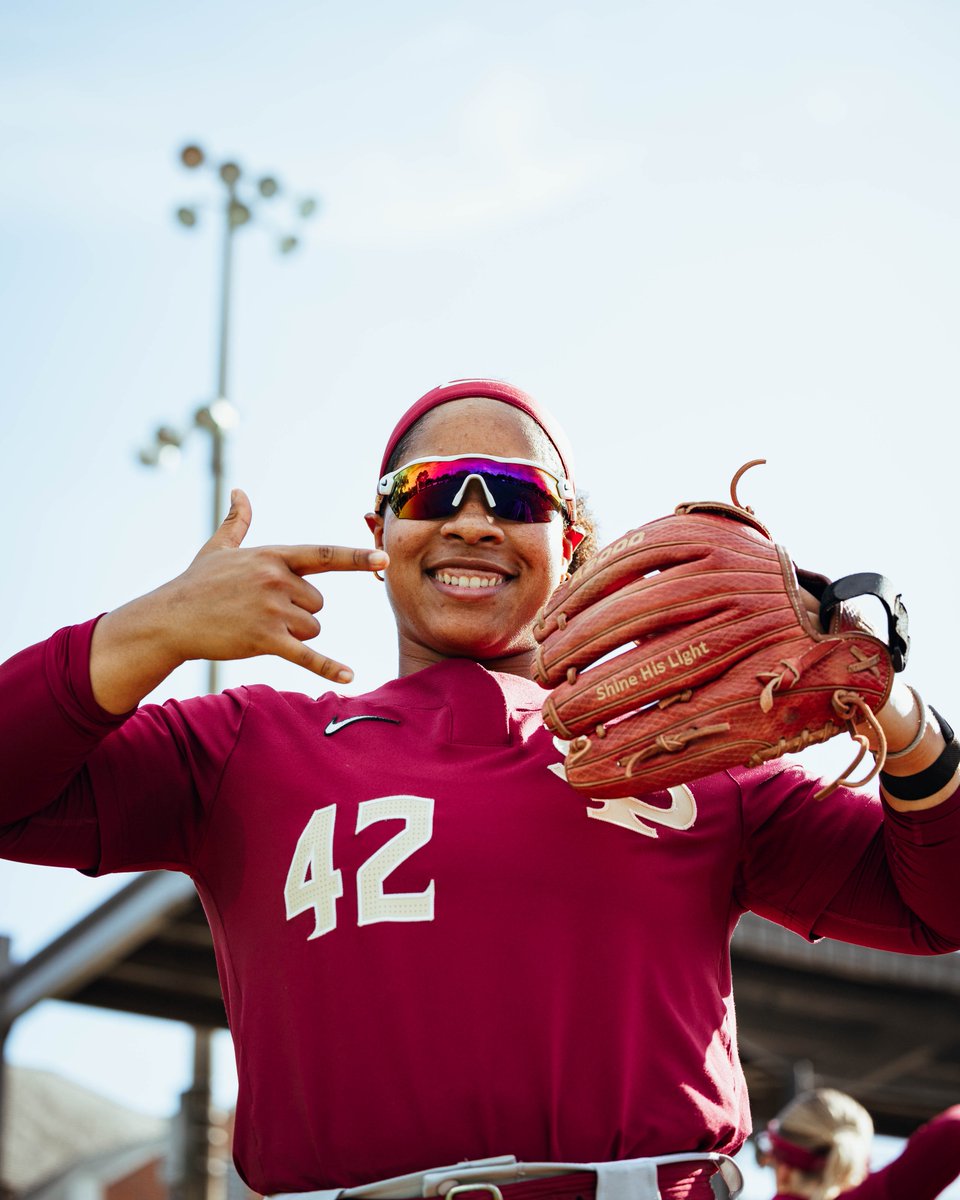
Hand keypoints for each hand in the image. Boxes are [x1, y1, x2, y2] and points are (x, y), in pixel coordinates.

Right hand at [90, 490, 387, 711]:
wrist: (169, 619)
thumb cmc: (195, 584)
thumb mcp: (218, 548)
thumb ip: (237, 522)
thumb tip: (238, 491)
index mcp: (272, 556)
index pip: (324, 555)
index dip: (356, 558)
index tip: (384, 559)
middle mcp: (277, 579)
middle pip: (318, 603)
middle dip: (299, 612)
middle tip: (261, 612)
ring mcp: (272, 610)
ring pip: (312, 628)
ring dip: (292, 634)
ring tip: (256, 626)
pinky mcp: (266, 639)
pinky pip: (307, 655)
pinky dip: (328, 666)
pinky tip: (350, 676)